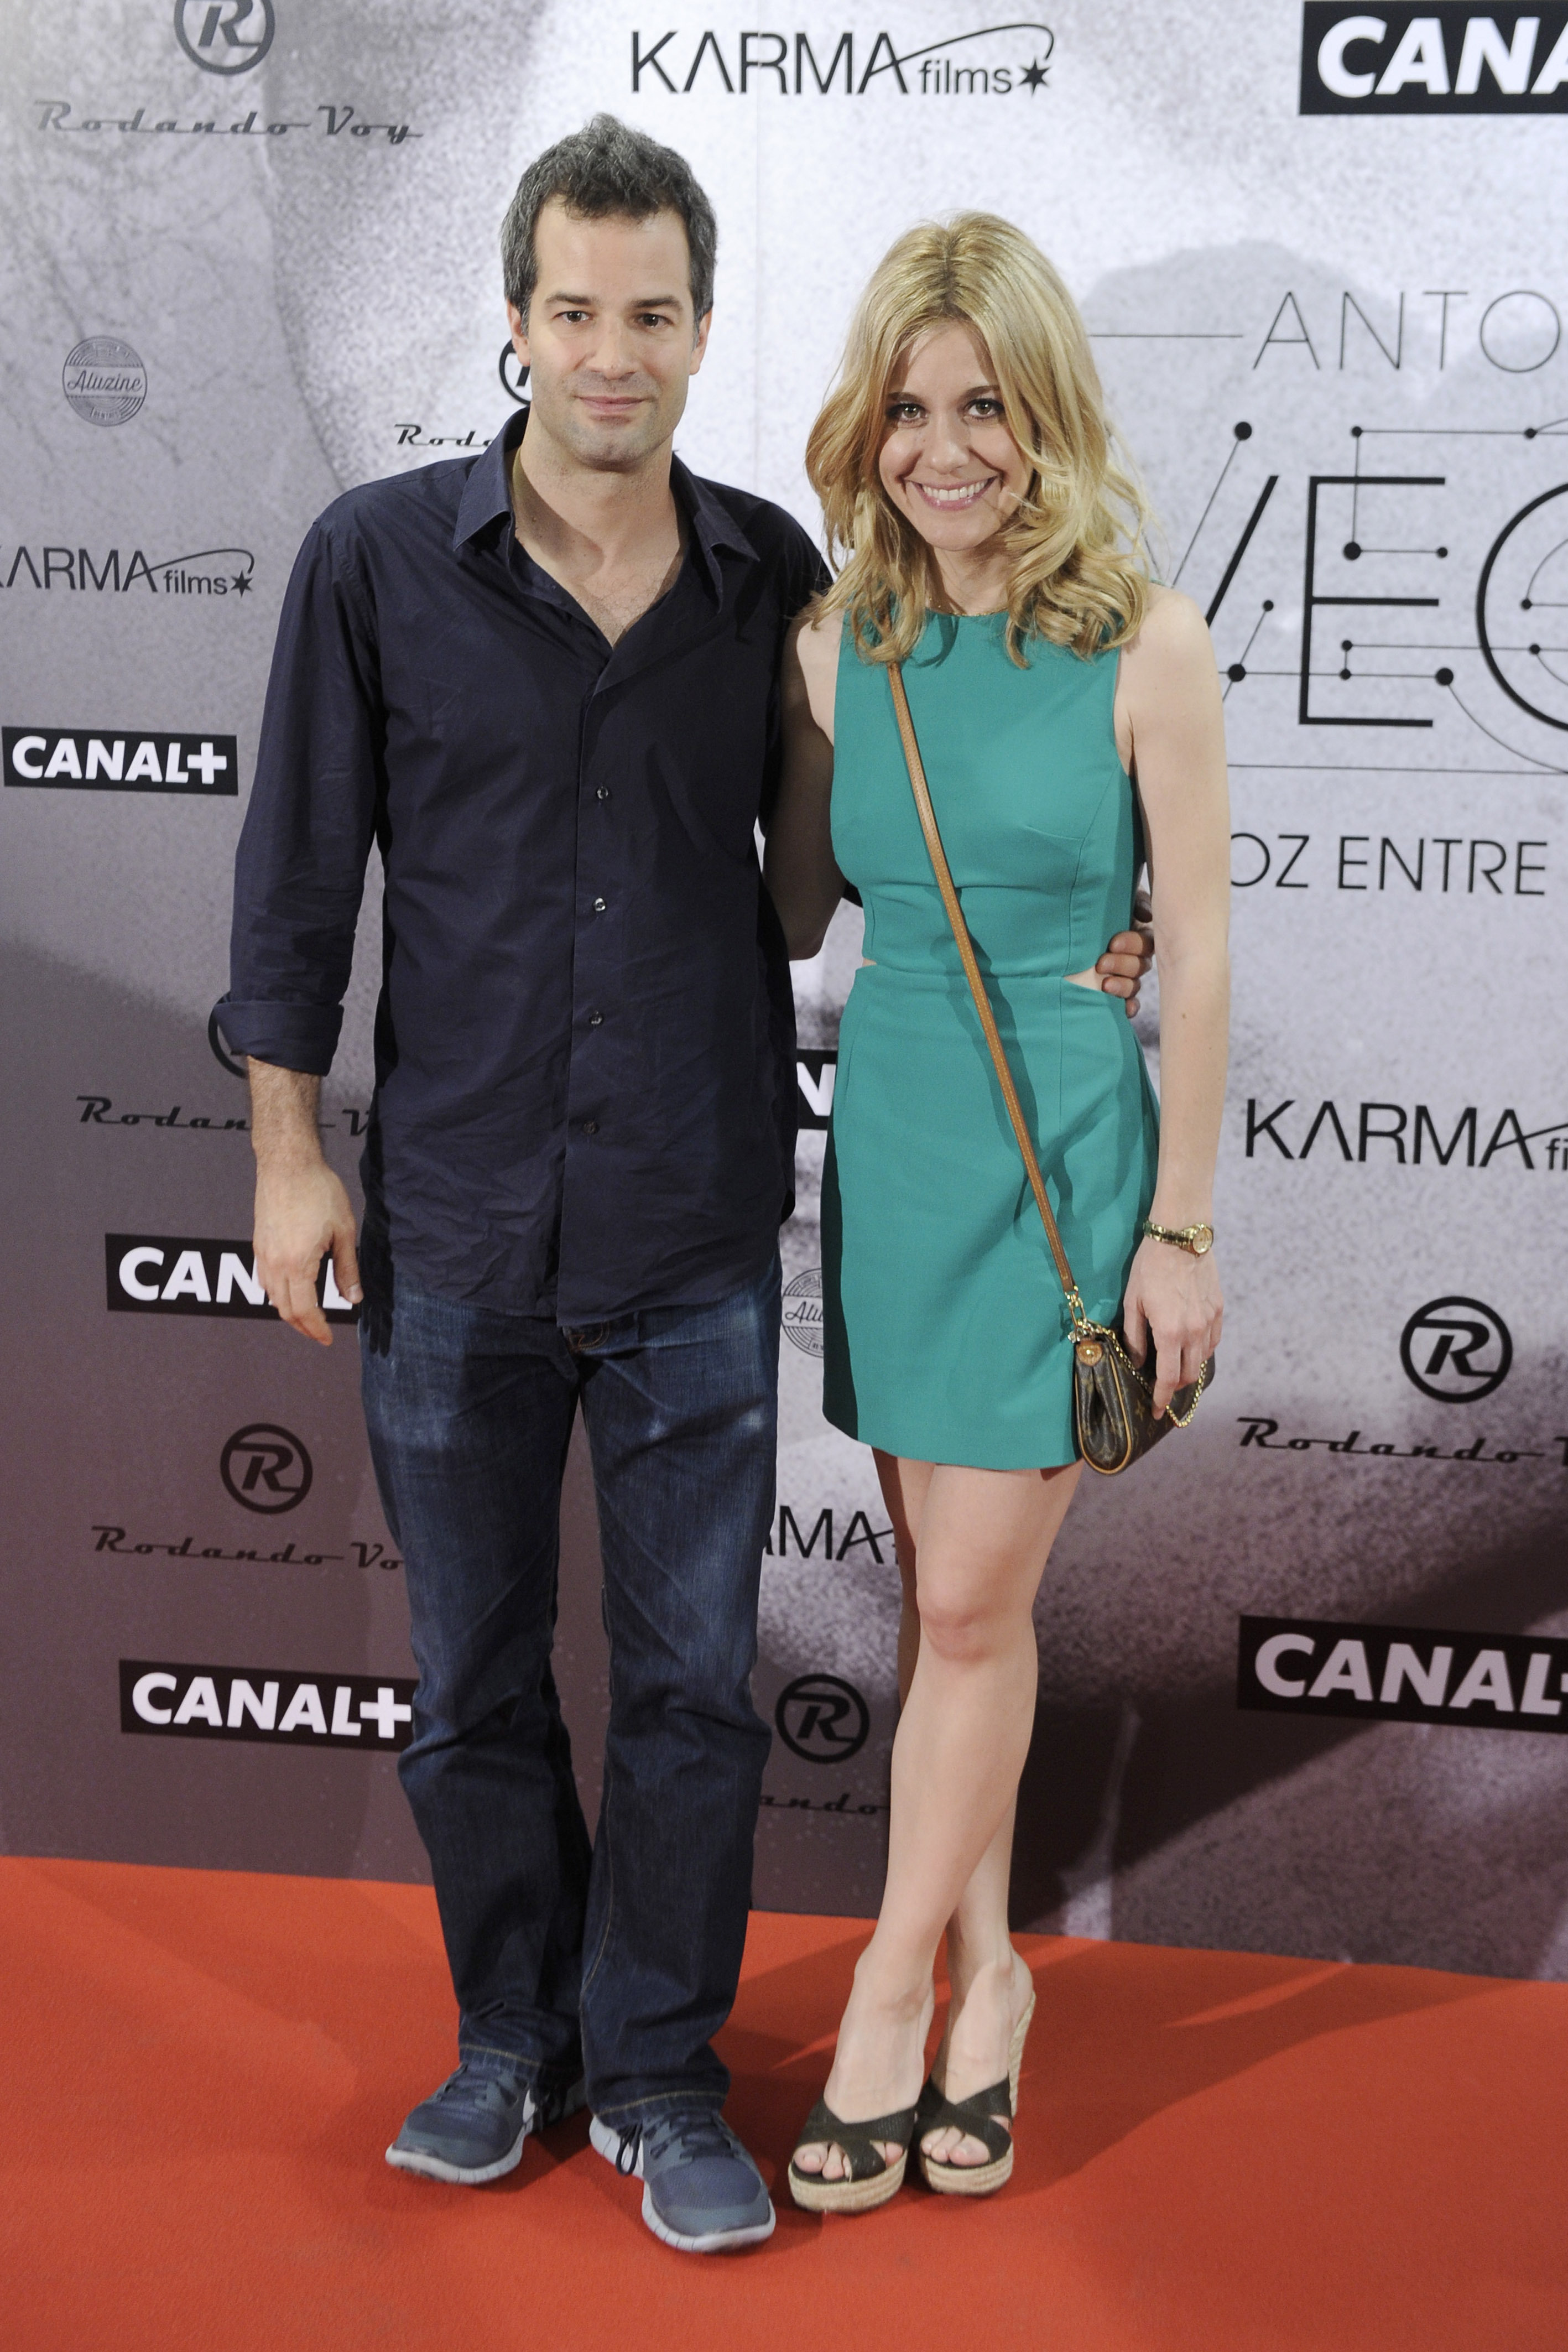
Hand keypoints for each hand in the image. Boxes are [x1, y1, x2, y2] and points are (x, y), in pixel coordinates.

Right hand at [254, 1156, 360, 1346]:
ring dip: (289, 1311)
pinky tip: (291, 1290)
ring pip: (271, 1296)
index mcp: (297, 1263)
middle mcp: (274, 1263)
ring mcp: (262, 1253)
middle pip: (284, 1309)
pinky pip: (264, 1279)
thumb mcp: (344, 1231)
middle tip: (320, 1333)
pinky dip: (277, 1293)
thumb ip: (347, 1269)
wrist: (287, 1163)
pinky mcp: (258, 1243)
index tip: (328, 1338)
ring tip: (309, 1316)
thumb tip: (353, 1298)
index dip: (316, 1329)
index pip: (304, 1310)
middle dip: (303, 1326)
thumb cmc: (318, 1191)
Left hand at [1095, 887, 1153, 1018]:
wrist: (1061, 932)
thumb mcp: (1112, 899)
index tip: (1112, 944)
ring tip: (1104, 985)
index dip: (1133, 944)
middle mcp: (1135, 959)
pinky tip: (1124, 1009)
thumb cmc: (1092, 912)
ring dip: (1122, 986)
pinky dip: (1129, 1007)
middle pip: (1140, 966)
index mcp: (1137, 936)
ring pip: (1134, 985)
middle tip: (1101, 964)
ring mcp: (1126, 979)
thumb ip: (1133, 902)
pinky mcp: (1116, 996)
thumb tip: (1146, 916)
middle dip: (1121, 965)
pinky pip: (1130, 1004)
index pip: (1146, 942)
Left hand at [1121, 1234, 1221, 1415]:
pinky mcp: (1218, 1310)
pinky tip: (1190, 1347)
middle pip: (1188, 1375)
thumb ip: (1135, 1337)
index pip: (1168, 1378)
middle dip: (1174, 1386)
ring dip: (1189, 1369)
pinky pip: (1213, 1342)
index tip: (1156, 1412)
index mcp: (1170, 1333)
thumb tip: (1137, 1363)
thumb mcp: (1133, 1302)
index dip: (1161, 1399)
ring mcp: (1209, 1322)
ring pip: (1203, 1360)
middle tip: (1161, 1385)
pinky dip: (1202, 1351)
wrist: (1181, 1238)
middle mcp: (1194, 1332)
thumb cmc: (1150, 1268)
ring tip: (1175, 1366)